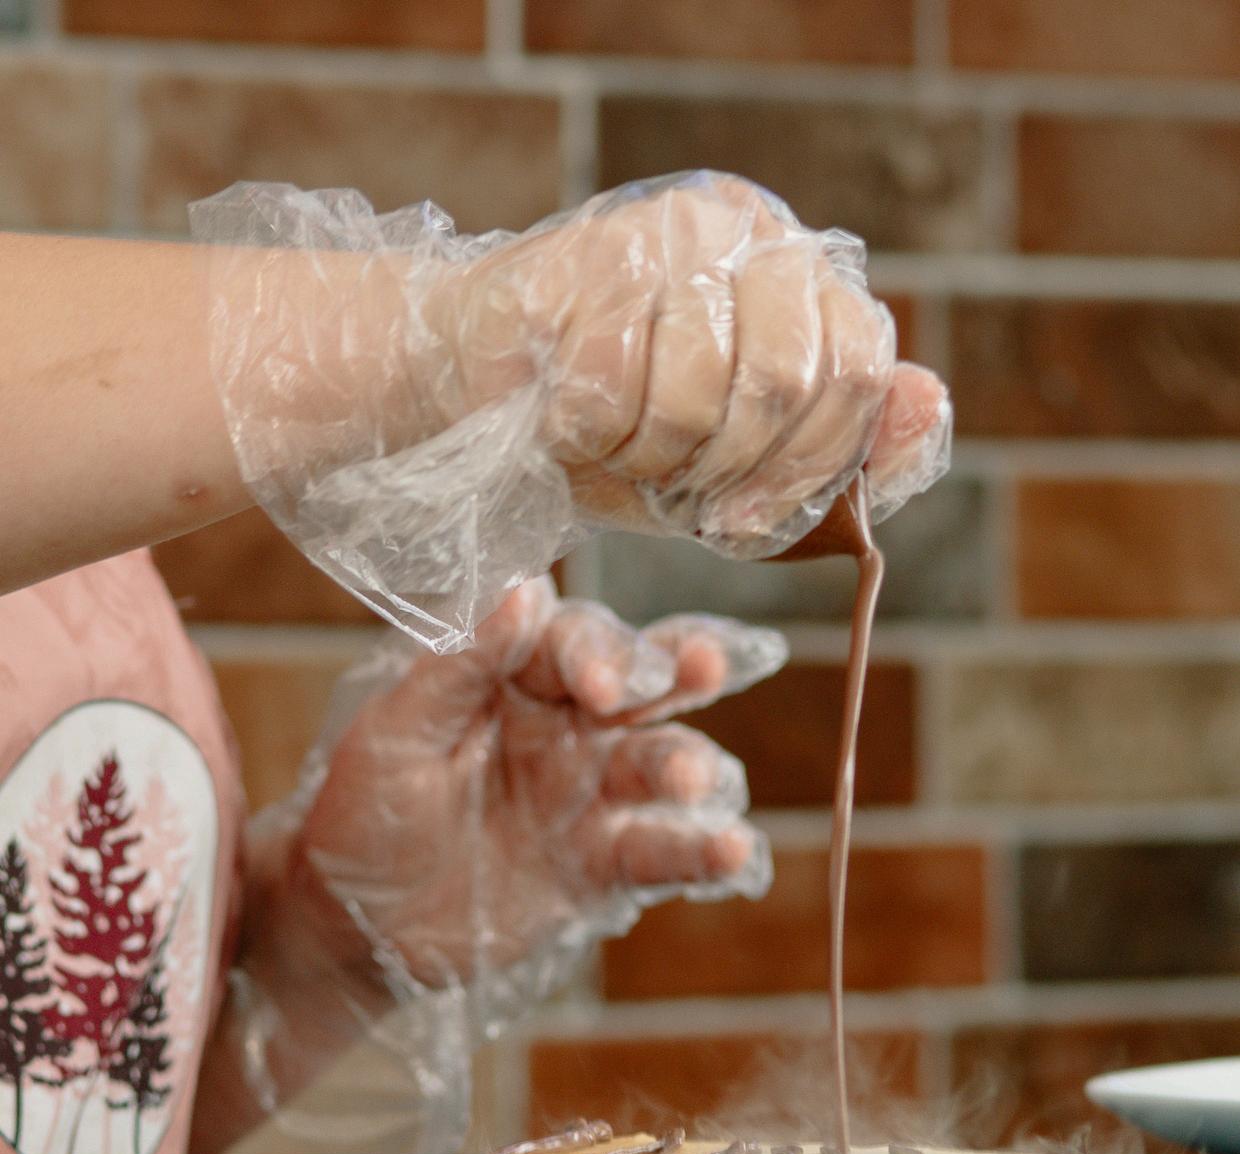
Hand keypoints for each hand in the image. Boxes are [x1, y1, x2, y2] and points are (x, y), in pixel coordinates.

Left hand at [277, 577, 784, 988]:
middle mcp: (568, 726)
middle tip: (703, 670)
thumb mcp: (394, 735)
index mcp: (514, 678)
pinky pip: (667, 852)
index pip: (574, 643)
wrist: (352, 925)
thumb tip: (524, 587)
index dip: (597, 653)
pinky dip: (709, 852)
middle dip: (678, 672)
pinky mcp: (604, 866)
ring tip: (694, 784)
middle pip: (644, 685)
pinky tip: (735, 853)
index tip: (600, 688)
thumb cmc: (360, 813)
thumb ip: (459, 665)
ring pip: (665, 763)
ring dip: (691, 764)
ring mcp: (593, 796)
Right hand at [428, 175, 948, 549]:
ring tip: (619, 450)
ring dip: (649, 457)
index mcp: (802, 276)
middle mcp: (750, 230)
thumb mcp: (739, 466)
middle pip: (787, 380)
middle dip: (724, 469)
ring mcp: (674, 229)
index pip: (859, 368)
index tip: (745, 519)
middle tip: (671, 488)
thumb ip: (838, 451)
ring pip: (701, 389)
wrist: (483, 386)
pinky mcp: (593, 251)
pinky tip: (567, 423)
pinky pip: (616, 382)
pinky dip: (588, 435)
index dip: (810, 467)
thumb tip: (926, 402)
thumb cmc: (619, 434)